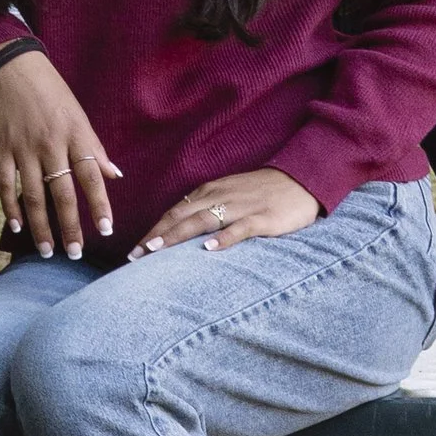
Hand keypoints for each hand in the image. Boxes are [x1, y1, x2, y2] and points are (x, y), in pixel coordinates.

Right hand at [0, 48, 121, 259]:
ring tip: (48, 250)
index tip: (106, 230)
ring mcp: (23, 148)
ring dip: (41, 226)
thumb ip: (95, 148)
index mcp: (75, 134)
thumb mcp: (79, 115)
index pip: (90, 175)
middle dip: (70, 226)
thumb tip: (114, 176)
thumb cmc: (52, 93)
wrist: (13, 68)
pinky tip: (17, 226)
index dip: (99, 204)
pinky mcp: (1, 148)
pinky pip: (6, 184)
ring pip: (33, 195)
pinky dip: (10, 207)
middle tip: (76, 253)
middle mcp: (50, 144)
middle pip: (62, 193)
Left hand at [141, 168, 319, 254]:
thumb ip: (206, 209)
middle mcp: (219, 197)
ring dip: (177, 235)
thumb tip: (180, 231)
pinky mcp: (263, 218)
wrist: (300, 179)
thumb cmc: (261, 192)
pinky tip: (209, 250)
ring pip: (202, 220)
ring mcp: (241, 207)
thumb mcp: (228, 195)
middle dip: (155, 236)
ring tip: (157, 251)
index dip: (153, 230)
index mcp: (209, 192)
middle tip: (134, 256)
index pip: (174, 212)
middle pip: (180, 216)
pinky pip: (240, 229)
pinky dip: (223, 238)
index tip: (134, 250)